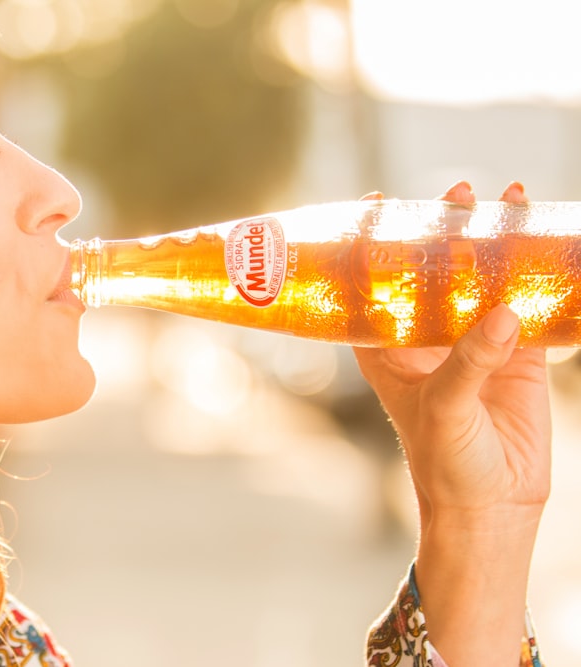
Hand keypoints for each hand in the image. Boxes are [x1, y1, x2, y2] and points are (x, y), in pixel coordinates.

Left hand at [354, 181, 549, 520]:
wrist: (493, 506)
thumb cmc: (445, 463)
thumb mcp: (444, 408)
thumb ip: (470, 361)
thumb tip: (503, 313)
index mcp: (388, 350)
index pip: (372, 288)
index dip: (370, 245)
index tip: (376, 201)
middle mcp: (426, 340)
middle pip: (432, 271)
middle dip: (443, 229)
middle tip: (458, 191)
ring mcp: (473, 344)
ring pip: (481, 281)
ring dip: (493, 242)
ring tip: (506, 198)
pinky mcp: (517, 356)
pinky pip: (527, 306)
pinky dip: (536, 278)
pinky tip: (548, 243)